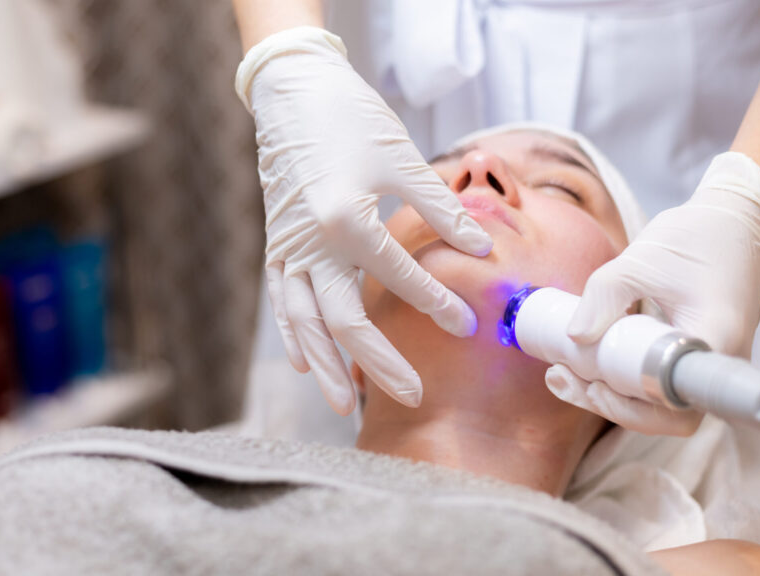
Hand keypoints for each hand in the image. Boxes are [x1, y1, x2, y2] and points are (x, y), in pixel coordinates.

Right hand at [236, 27, 492, 414]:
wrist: (293, 90)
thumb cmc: (350, 118)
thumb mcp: (402, 158)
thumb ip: (440, 208)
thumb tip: (482, 247)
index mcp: (346, 219)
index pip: (397, 276)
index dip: (437, 302)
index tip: (468, 325)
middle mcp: (312, 243)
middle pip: (344, 320)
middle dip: (379, 363)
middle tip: (413, 395)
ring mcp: (289, 247)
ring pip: (304, 322)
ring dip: (327, 366)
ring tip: (346, 404)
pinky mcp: (277, 245)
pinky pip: (283, 302)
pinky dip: (294, 335)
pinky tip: (307, 363)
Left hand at [552, 152, 759, 433]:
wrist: (736, 226)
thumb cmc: (696, 239)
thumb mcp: (641, 260)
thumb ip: (605, 297)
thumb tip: (574, 337)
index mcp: (714, 340)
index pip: (675, 403)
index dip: (633, 408)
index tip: (596, 385)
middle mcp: (717, 364)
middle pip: (664, 414)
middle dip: (609, 405)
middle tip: (561, 379)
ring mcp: (707, 365)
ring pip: (659, 404)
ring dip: (610, 396)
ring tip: (561, 375)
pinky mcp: (693, 360)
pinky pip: (658, 384)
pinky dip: (622, 380)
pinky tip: (582, 367)